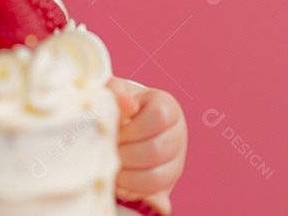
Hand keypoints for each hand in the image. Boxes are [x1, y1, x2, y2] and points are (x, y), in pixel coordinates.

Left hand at [108, 78, 186, 215]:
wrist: (127, 124)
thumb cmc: (120, 106)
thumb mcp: (117, 93)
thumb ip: (117, 94)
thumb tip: (125, 103)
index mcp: (168, 107)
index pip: (159, 117)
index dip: (133, 128)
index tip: (116, 132)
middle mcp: (177, 134)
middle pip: (156, 150)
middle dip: (126, 154)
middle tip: (109, 152)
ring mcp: (176, 160)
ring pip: (156, 176)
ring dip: (127, 175)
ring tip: (112, 167)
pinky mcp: (168, 183)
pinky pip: (153, 193)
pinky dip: (132, 190)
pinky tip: (119, 181)